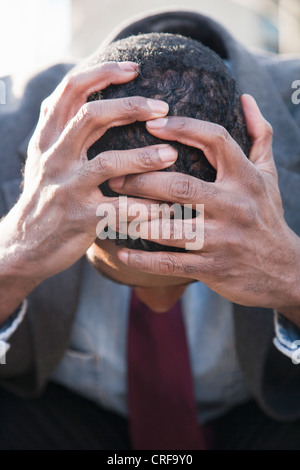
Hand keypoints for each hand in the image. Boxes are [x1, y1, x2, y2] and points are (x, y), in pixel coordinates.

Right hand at [0, 61, 176, 319]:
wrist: (23, 245)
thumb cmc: (43, 198)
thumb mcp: (43, 159)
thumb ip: (60, 130)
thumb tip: (74, 98)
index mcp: (48, 138)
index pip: (72, 91)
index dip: (103, 73)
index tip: (133, 68)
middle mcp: (54, 157)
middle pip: (92, 116)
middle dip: (132, 107)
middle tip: (163, 108)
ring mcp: (66, 187)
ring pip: (108, 162)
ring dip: (144, 157)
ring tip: (171, 155)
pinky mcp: (79, 218)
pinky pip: (118, 209)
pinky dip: (144, 207)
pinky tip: (164, 207)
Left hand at [110, 95, 299, 314]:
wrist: (284, 271)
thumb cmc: (268, 216)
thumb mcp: (268, 175)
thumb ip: (258, 135)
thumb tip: (246, 98)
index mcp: (246, 178)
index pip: (215, 140)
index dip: (182, 128)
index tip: (151, 123)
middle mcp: (235, 206)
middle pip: (180, 186)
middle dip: (142, 179)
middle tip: (114, 174)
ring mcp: (223, 240)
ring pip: (170, 227)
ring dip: (136, 219)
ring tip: (111, 210)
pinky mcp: (213, 268)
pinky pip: (171, 263)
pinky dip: (144, 260)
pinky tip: (121, 253)